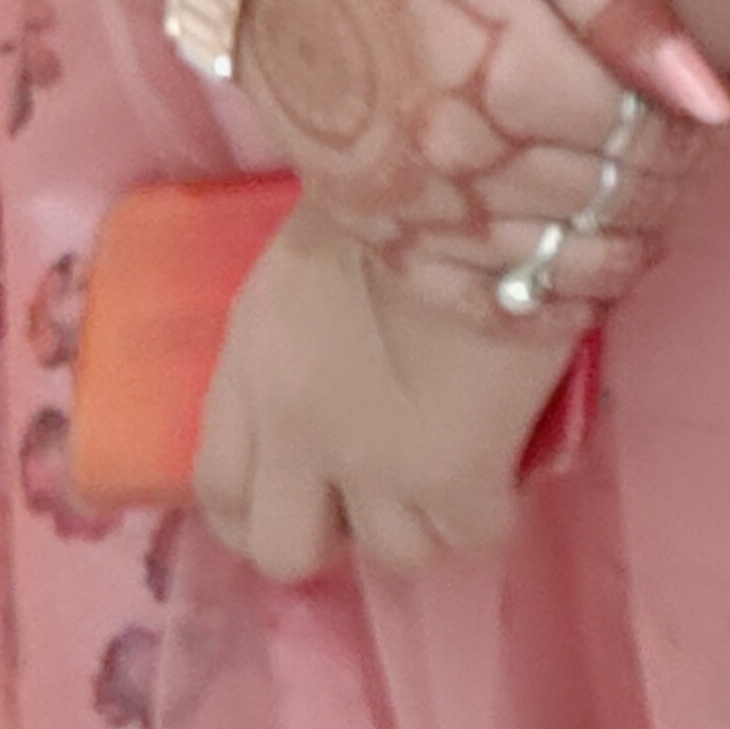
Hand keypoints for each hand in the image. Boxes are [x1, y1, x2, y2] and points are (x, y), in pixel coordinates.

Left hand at [194, 197, 570, 584]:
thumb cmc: (385, 188)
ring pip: (395, 554)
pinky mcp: (454, 471)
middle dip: (337, 531)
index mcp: (249, 367)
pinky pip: (474, 534)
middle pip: (286, 552)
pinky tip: (511, 461)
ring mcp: (373, 462)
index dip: (262, 512)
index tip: (309, 498)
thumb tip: (331, 383)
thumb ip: (291, 341)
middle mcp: (294, 430)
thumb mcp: (300, 267)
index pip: (219, 489)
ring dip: (427, 518)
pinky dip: (494, 507)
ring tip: (461, 467)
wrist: (464, 174)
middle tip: (383, 491)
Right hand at [231, 0, 726, 303]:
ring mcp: (411, 205)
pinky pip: (475, 304)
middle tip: (699, 147)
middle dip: (677, 181)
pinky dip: (541, 303)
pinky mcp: (369, 226)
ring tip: (654, 202)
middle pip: (615, 205)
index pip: (654, 139)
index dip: (706, 124)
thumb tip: (705, 89)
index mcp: (513, 74)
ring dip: (624, 245)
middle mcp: (464, 160)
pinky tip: (576, 276)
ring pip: (558, 267)